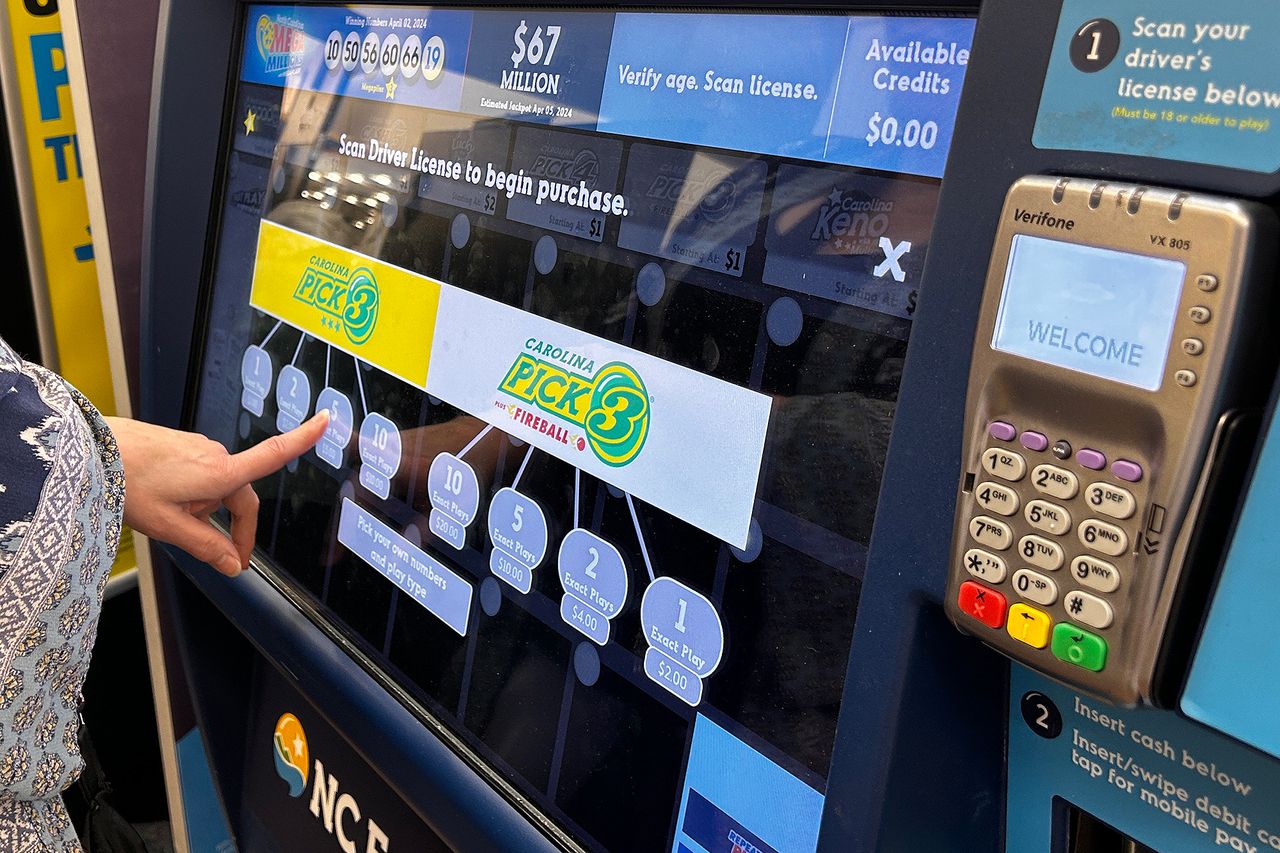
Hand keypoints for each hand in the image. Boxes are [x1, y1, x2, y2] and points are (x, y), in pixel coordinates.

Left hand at [105, 413, 328, 575]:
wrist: (89, 449)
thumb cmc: (126, 483)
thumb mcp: (167, 526)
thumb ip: (206, 546)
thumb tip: (234, 566)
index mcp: (220, 473)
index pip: (273, 454)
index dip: (303, 438)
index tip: (328, 419)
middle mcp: (215, 455)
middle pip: (240, 495)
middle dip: (233, 525)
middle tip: (225, 558)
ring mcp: (197, 447)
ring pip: (216, 487)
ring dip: (205, 509)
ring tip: (169, 521)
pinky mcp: (180, 445)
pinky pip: (198, 475)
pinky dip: (191, 494)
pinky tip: (161, 502)